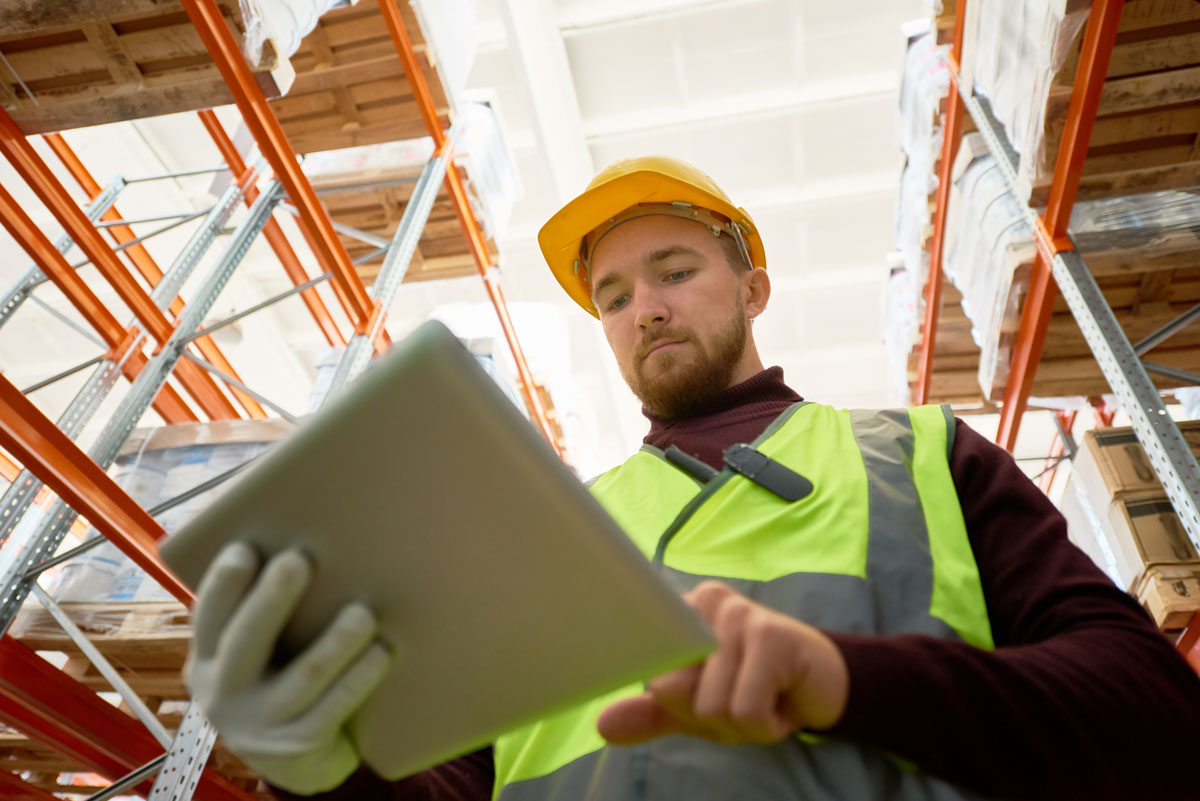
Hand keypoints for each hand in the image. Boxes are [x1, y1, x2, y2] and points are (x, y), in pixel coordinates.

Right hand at [185, 543, 390, 794]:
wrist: (294, 761)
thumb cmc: (278, 680)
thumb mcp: (254, 655)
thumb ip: (261, 612)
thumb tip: (304, 542)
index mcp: (208, 660)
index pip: (208, 616)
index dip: (223, 583)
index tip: (246, 548)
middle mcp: (224, 693)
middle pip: (247, 640)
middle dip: (272, 599)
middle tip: (299, 559)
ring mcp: (261, 723)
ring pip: (304, 676)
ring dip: (335, 641)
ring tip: (363, 612)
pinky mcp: (299, 745)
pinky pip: (336, 707)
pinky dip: (360, 677)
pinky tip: (382, 652)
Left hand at [597, 580, 847, 745]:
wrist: (824, 687)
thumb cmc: (755, 690)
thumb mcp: (696, 708)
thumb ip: (652, 714)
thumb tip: (603, 726)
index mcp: (679, 613)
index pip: (650, 674)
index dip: (679, 703)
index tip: (711, 692)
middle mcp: (704, 604)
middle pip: (674, 692)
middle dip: (710, 717)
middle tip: (743, 698)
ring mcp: (738, 614)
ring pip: (710, 706)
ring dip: (743, 725)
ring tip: (766, 699)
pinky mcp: (771, 634)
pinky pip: (745, 709)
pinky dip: (766, 725)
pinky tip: (782, 702)